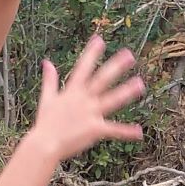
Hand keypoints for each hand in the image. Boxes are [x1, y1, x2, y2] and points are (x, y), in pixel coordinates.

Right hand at [32, 35, 145, 162]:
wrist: (44, 145)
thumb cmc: (45, 123)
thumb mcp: (47, 98)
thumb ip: (49, 80)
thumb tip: (46, 62)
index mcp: (72, 91)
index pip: (83, 68)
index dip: (92, 54)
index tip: (100, 40)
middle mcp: (83, 99)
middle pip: (102, 79)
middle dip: (115, 66)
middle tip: (130, 55)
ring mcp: (90, 113)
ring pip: (112, 100)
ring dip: (126, 92)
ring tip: (140, 83)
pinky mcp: (94, 129)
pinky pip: (113, 130)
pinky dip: (126, 132)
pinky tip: (139, 132)